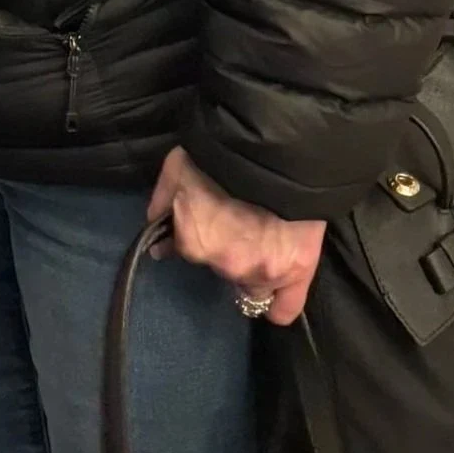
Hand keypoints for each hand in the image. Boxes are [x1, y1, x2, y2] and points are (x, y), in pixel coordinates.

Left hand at [146, 146, 325, 325]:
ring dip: (251, 268)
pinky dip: (279, 305)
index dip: (199, 234)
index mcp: (194, 242)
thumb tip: (156, 238)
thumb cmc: (219, 152)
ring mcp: (264, 272)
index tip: (209, 222)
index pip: (189, 251)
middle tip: (239, 224)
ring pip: (251, 285)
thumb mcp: (177, 170)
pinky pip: (284, 309)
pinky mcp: (297, 273)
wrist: (275, 144)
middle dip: (227, 250)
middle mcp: (226, 265)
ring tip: (263, 241)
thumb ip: (163, 204)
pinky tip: (276, 295)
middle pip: (222, 268)